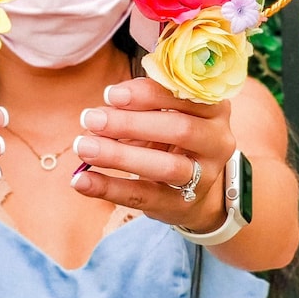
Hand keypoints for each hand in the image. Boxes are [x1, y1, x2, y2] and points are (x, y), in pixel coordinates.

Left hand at [71, 76, 234, 232]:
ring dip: (119, 156)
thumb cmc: (174, 135)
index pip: (185, 94)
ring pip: (165, 167)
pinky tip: (81, 181)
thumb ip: (144, 101)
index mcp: (214, 107)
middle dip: (130, 123)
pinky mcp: (182, 204)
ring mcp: (204, 176)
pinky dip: (109, 189)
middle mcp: (217, 140)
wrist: (198, 188)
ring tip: (84, 147)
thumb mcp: (168, 111)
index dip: (147, 93)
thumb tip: (107, 102)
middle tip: (91, 119)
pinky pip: (144, 197)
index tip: (110, 94)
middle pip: (179, 129)